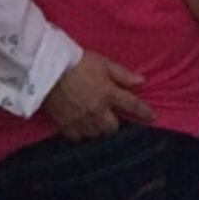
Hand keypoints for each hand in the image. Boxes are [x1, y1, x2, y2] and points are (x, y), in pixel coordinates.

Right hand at [35, 50, 153, 139]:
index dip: (144, 112)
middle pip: (112, 127)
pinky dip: (81, 133)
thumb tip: (141, 82)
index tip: (152, 118)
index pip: (132, 106)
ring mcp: (80, 120)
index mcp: (109, 93)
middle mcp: (97, 111)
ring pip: (96, 134)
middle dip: (114, 123)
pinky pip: (78, 137)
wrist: (46, 70)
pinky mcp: (64, 125)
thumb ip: (123, 75)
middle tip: (111, 115)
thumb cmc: (77, 62)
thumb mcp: (104, 63)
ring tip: (95, 120)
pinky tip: (81, 125)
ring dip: (98, 128)